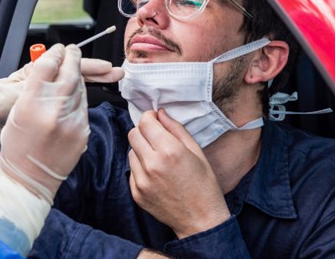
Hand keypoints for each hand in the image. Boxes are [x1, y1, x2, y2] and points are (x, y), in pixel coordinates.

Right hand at [0, 44, 88, 202]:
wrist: (29, 179)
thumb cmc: (18, 147)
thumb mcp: (17, 112)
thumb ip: (34, 88)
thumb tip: (52, 67)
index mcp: (30, 104)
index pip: (47, 66)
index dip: (55, 53)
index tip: (58, 49)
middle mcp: (52, 111)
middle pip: (69, 73)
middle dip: (72, 58)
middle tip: (72, 51)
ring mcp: (70, 123)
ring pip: (80, 88)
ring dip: (77, 76)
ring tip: (73, 71)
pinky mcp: (82, 132)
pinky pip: (84, 106)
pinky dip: (80, 97)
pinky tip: (73, 97)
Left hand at [128, 109, 229, 237]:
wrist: (201, 220)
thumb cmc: (204, 186)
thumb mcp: (197, 152)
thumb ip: (176, 129)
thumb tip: (161, 114)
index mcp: (170, 151)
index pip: (145, 122)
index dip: (150, 117)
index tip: (155, 119)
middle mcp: (152, 164)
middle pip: (133, 134)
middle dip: (144, 131)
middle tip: (156, 137)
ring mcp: (142, 180)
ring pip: (130, 151)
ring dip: (141, 150)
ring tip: (158, 158)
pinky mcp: (136, 193)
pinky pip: (132, 170)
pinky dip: (141, 167)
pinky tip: (156, 174)